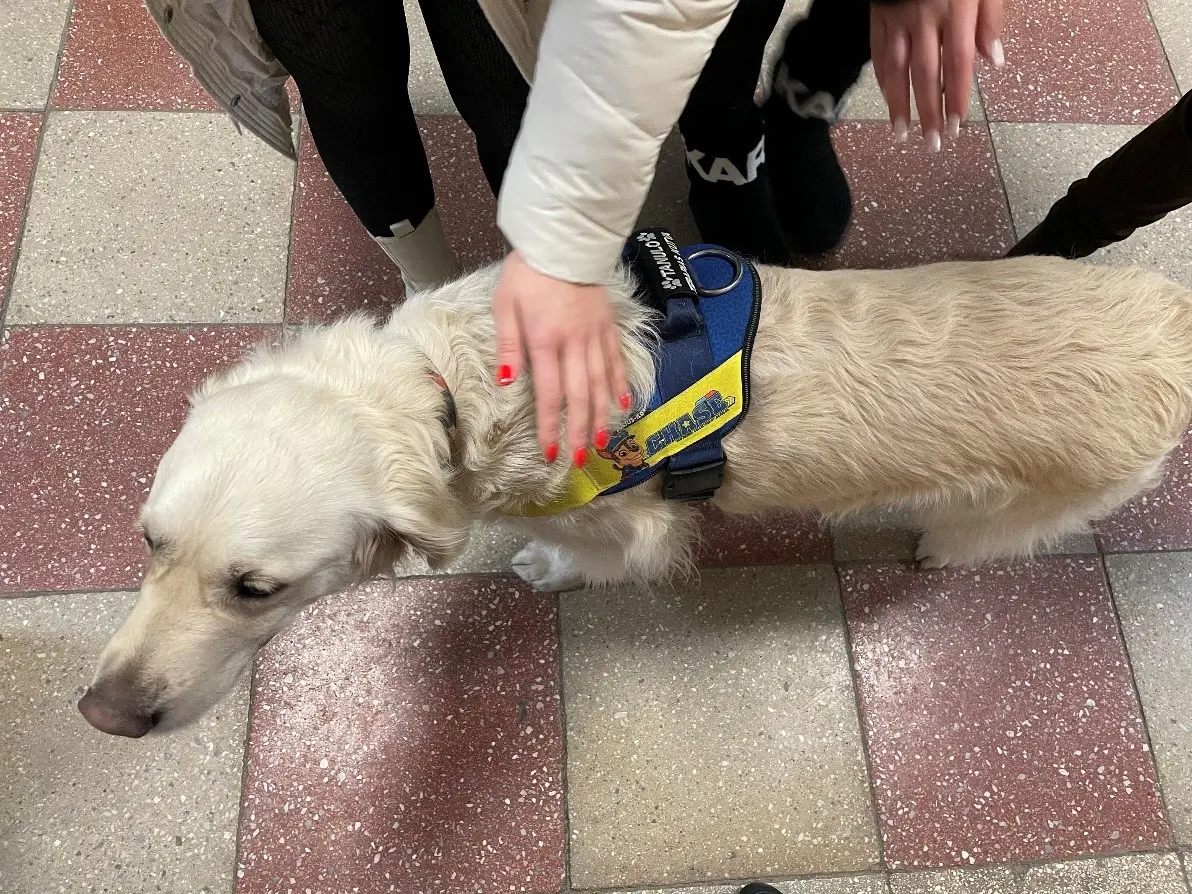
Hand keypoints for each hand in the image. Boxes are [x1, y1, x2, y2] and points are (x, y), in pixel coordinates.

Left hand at [492, 252, 630, 465]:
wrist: (564, 239)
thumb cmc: (528, 272)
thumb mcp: (506, 304)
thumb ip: (509, 345)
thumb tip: (509, 382)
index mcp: (546, 341)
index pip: (550, 394)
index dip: (551, 426)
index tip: (550, 452)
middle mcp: (575, 344)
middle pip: (580, 396)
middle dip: (579, 431)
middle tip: (579, 460)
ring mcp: (595, 336)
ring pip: (601, 384)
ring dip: (601, 416)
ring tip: (601, 442)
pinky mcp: (608, 326)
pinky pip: (616, 361)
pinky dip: (620, 384)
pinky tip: (623, 404)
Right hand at [870, 0, 1003, 148]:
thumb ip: (991, 19)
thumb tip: (994, 60)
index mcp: (956, 10)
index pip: (958, 63)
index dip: (958, 97)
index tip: (956, 125)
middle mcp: (925, 19)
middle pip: (927, 74)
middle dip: (930, 112)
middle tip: (933, 144)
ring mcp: (898, 19)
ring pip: (898, 69)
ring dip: (900, 106)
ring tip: (903, 135)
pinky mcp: (880, 17)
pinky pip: (880, 54)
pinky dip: (883, 81)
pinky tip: (888, 102)